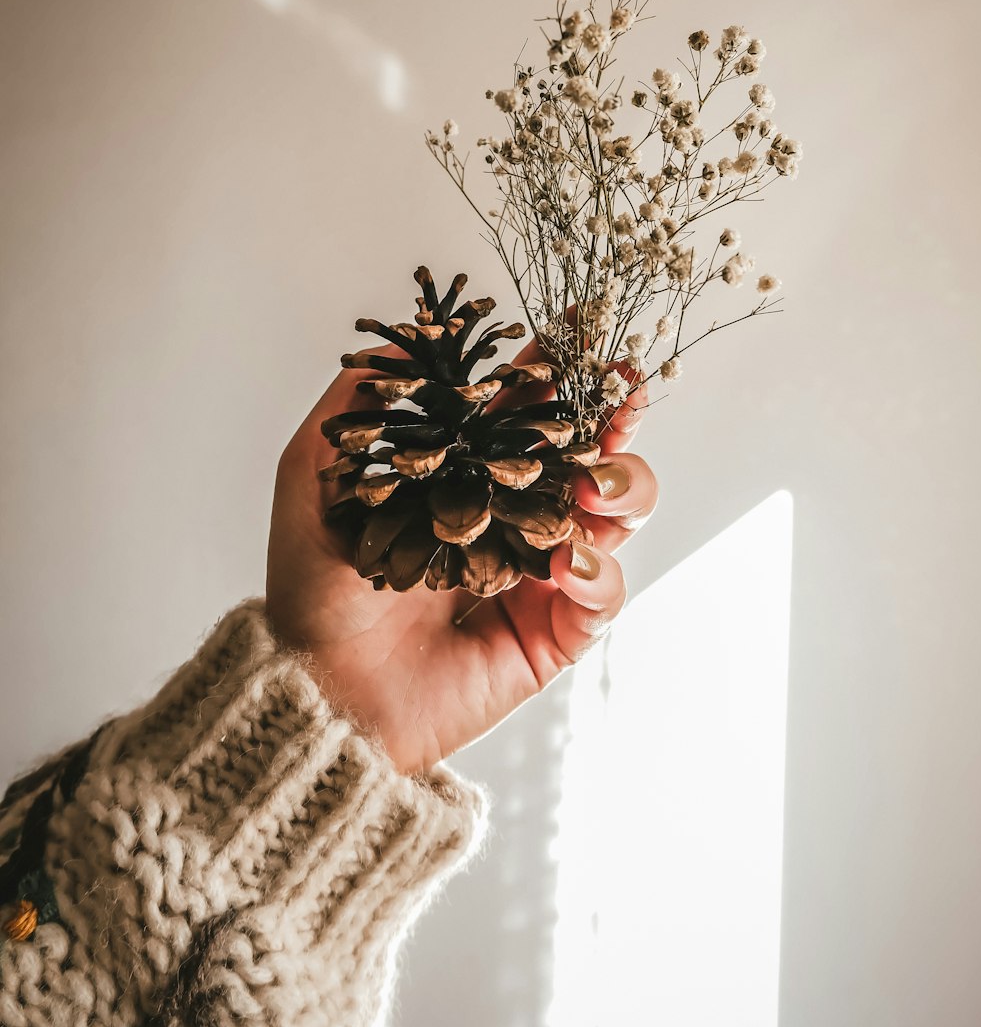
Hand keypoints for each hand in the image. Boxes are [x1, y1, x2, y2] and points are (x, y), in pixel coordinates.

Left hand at [265, 336, 658, 774]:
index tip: (585, 333)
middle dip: (615, 419)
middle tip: (618, 401)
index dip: (563, 371)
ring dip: (623, 485)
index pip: (529, 409)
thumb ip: (355, 407)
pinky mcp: (553, 633)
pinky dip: (600, 572)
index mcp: (468, 473)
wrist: (322, 693)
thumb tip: (402, 339)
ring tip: (593, 487)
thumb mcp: (313, 481)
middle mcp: (513, 514)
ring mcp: (540, 573)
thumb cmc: (312, 592)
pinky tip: (567, 565)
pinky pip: (604, 593)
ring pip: (617, 514)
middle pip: (591, 452)